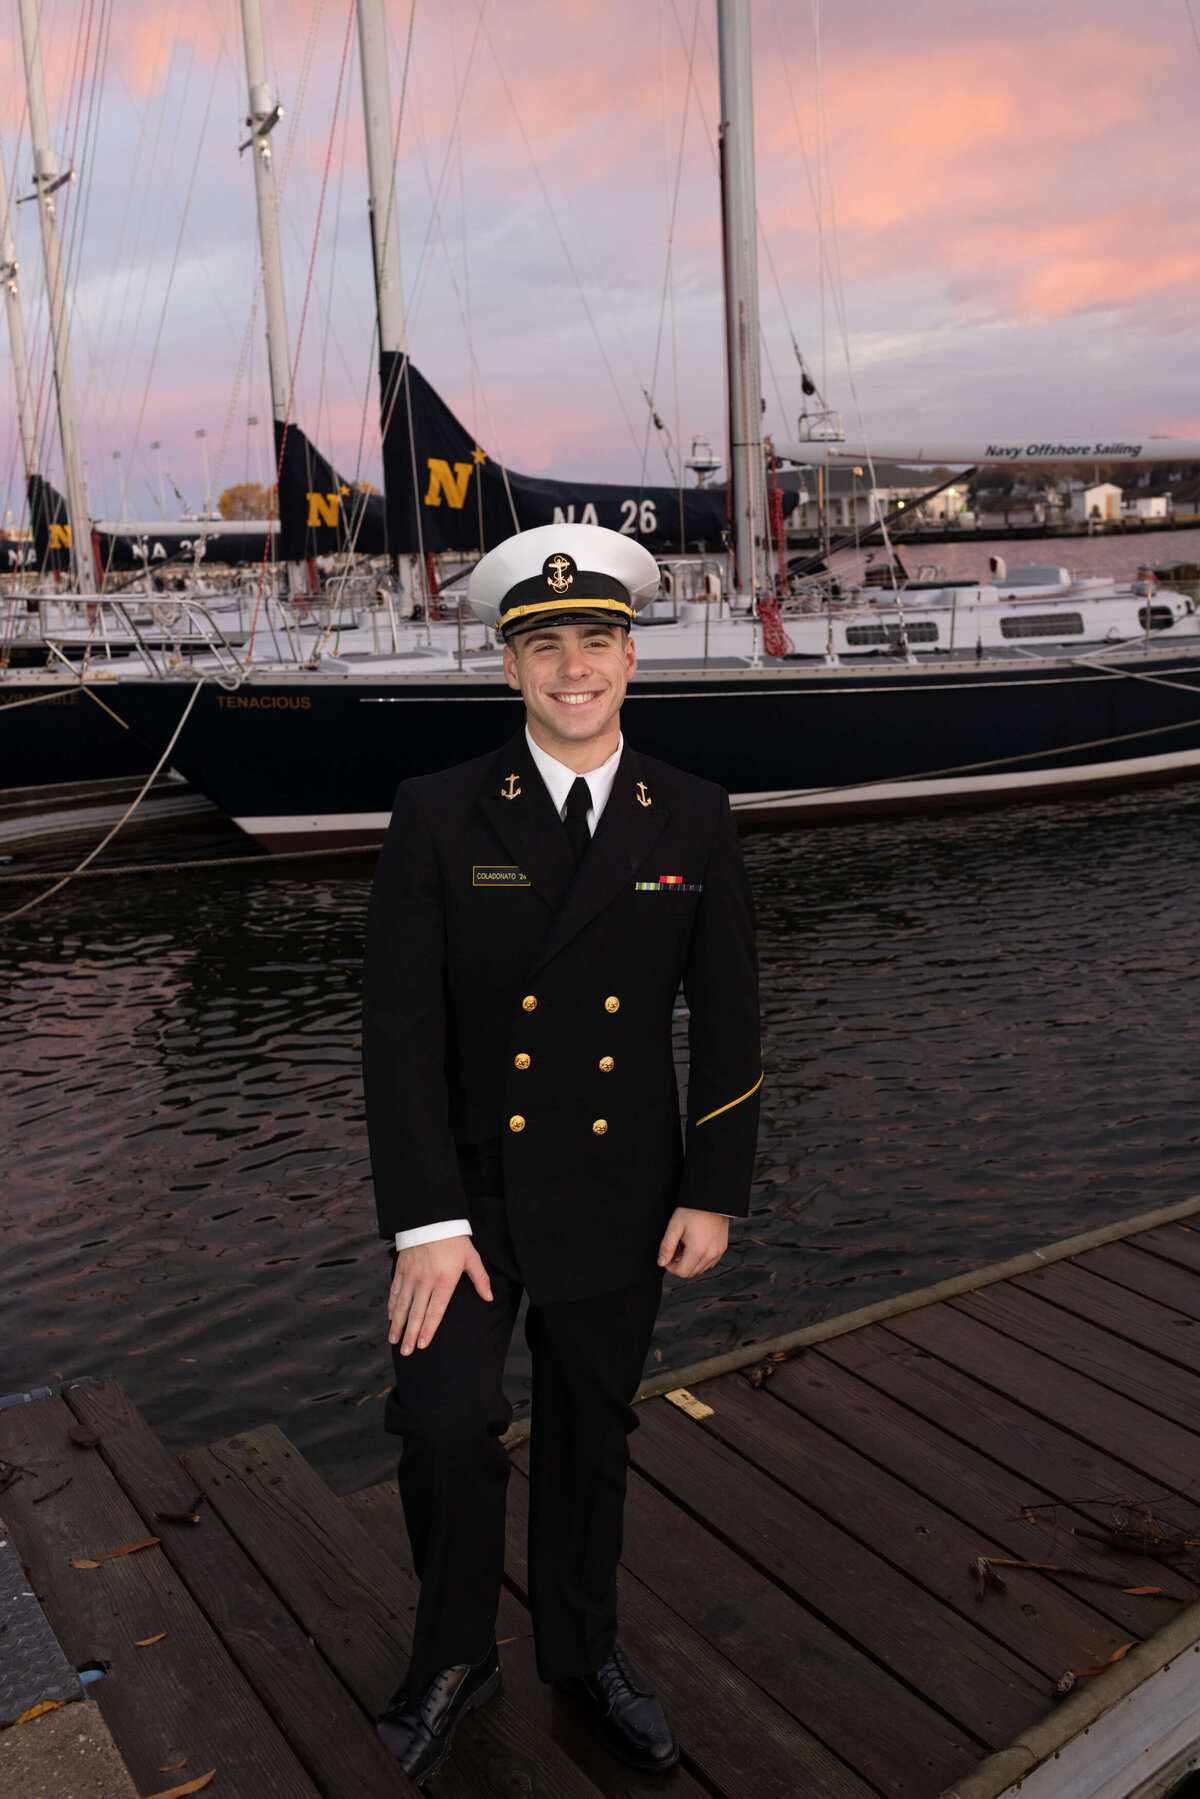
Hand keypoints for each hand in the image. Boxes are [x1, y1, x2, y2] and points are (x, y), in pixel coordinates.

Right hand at [388, 1235, 492, 1353]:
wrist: (432, 1218)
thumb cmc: (455, 1240)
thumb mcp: (471, 1258)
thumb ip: (480, 1279)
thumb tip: (489, 1298)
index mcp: (444, 1281)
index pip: (435, 1311)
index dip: (428, 1330)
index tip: (422, 1345)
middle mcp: (425, 1281)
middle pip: (416, 1313)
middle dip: (410, 1335)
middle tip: (406, 1352)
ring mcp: (411, 1276)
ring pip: (402, 1305)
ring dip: (397, 1325)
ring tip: (394, 1341)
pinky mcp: (401, 1269)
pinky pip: (395, 1291)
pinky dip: (392, 1306)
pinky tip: (391, 1319)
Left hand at [657, 1208, 728, 1278]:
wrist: (712, 1199)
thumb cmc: (692, 1210)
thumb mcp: (675, 1226)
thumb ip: (667, 1246)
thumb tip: (661, 1263)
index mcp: (697, 1251)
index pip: (681, 1272)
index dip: (670, 1267)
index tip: (667, 1254)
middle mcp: (710, 1255)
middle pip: (691, 1273)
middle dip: (680, 1264)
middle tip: (676, 1247)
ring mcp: (718, 1252)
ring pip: (700, 1269)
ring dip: (690, 1262)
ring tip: (685, 1244)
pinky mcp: (722, 1248)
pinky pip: (709, 1262)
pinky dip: (700, 1259)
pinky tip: (695, 1244)